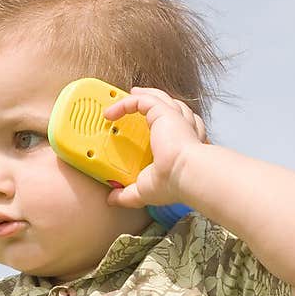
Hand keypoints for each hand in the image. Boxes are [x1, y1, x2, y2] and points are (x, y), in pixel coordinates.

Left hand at [102, 87, 206, 210]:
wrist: (184, 175)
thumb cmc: (172, 183)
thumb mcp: (144, 191)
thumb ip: (127, 194)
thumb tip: (111, 199)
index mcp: (179, 145)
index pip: (172, 126)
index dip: (158, 122)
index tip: (141, 125)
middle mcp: (181, 128)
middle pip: (168, 107)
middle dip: (153, 101)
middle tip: (136, 100)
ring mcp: (175, 118)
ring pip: (158, 98)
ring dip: (142, 96)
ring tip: (128, 95)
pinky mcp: (164, 111)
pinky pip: (142, 100)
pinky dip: (126, 103)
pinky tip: (110, 113)